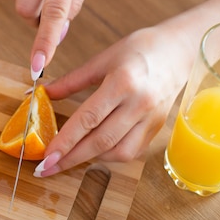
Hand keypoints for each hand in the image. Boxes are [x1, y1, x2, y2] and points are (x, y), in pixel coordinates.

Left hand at [34, 26, 194, 175]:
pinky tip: (92, 152)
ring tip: (67, 159)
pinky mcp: (156, 128)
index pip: (88, 119)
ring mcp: (150, 119)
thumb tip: (41, 94)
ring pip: (118, 152)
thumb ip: (70, 81)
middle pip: (101, 141)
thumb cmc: (139, 50)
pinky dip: (110, 155)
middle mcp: (139, 104)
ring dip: (90, 159)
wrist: (179, 51)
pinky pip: (131, 151)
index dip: (65, 141)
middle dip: (71, 159)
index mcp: (122, 83)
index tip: (46, 156)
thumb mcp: (101, 60)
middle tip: (46, 169)